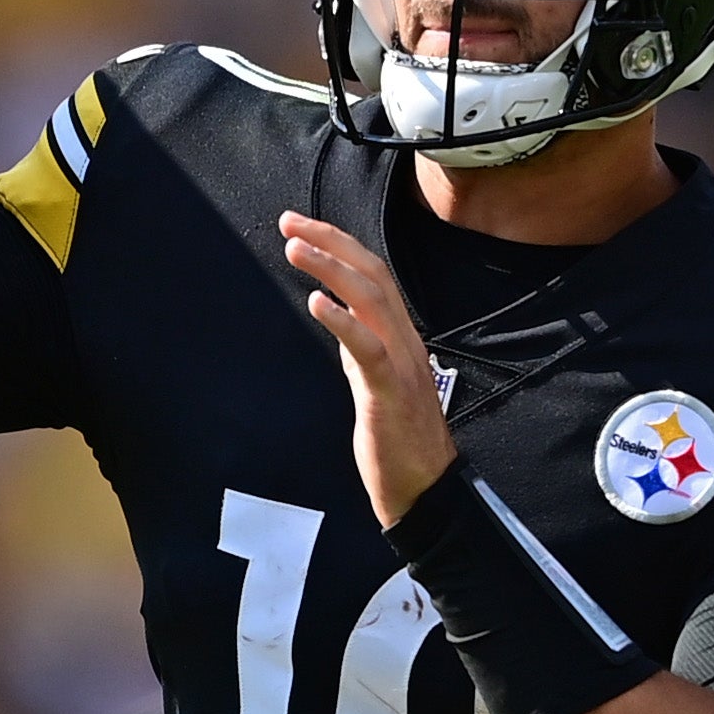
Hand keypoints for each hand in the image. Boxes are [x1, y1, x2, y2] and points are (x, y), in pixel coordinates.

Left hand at [283, 213, 455, 523]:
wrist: (425, 490)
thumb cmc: (399, 442)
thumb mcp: (374, 383)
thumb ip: (361, 349)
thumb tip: (339, 318)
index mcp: (400, 338)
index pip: (373, 275)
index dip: (339, 245)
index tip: (302, 227)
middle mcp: (405, 341)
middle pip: (373, 274)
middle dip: (330, 241)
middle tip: (289, 222)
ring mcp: (402, 365)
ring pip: (372, 300)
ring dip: (331, 269)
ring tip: (296, 247)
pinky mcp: (391, 392)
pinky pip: (368, 349)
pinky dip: (343, 321)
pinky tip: (317, 303)